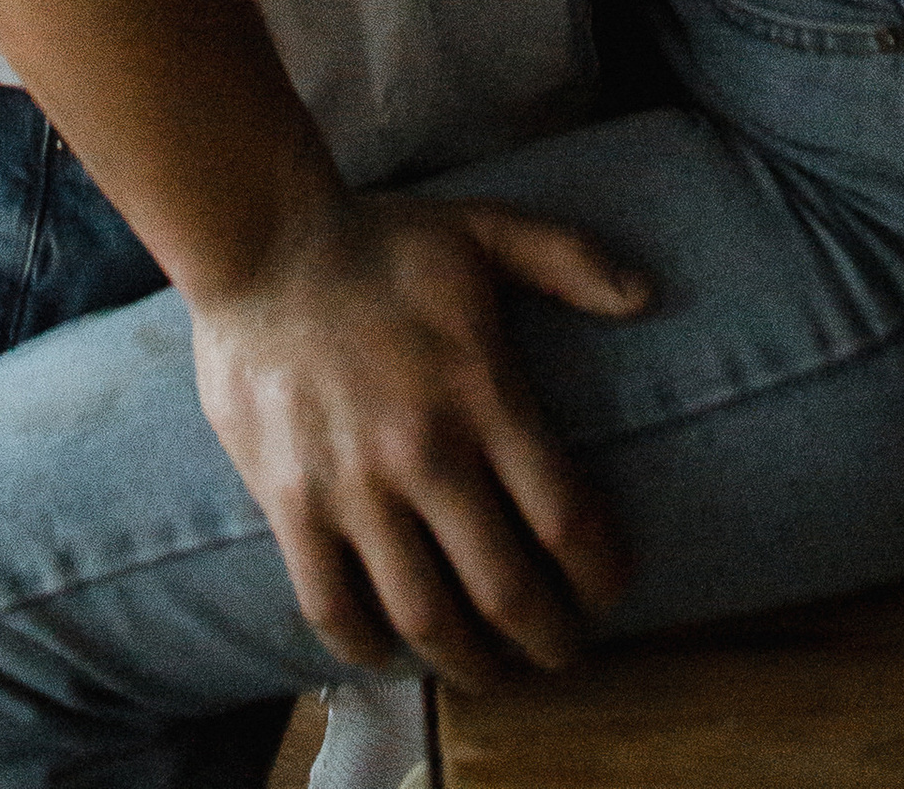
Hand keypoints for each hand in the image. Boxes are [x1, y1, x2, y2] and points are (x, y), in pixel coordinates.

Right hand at [189, 189, 646, 692]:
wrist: (257, 242)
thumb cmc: (379, 242)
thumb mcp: (485, 231)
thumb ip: (569, 259)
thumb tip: (646, 295)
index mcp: (482, 394)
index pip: (566, 521)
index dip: (601, 576)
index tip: (611, 592)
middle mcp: (424, 454)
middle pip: (506, 591)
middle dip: (549, 640)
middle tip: (564, 652)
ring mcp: (353, 487)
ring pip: (427, 617)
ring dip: (470, 665)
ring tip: (493, 672)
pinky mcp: (291, 503)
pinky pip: (333, 608)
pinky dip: (369, 650)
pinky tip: (395, 655)